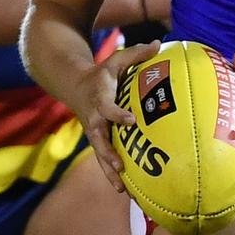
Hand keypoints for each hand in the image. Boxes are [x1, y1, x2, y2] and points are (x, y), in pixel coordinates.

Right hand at [71, 40, 160, 191]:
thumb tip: (159, 43)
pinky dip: (112, 175)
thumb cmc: (103, 72)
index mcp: (99, 98)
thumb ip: (136, 53)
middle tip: (120, 167)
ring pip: (100, 155)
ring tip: (122, 190)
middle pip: (99, 139)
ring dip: (109, 172)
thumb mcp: (116, 59)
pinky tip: (126, 191)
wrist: (75, 86)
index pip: (108, 108)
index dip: (117, 114)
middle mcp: (95, 119)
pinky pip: (103, 159)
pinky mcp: (98, 140)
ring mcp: (94, 132)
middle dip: (108, 154)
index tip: (131, 120)